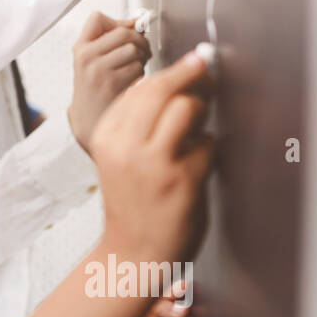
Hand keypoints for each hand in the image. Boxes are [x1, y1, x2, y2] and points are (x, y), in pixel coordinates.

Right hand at [67, 11, 150, 154]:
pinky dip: (141, 73)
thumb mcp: (92, 62)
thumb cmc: (97, 90)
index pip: (97, 18)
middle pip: (124, 32)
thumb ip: (109, 40)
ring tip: (135, 68)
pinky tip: (133, 82)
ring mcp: (98, 70)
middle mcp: (86, 57)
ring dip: (142, 58)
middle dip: (139, 41)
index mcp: (80, 48)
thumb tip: (136, 21)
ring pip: (133, 49)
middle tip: (141, 52)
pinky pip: (138, 67)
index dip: (118, 22)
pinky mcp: (112, 83)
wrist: (90, 123)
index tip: (126, 31)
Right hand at [89, 48, 214, 262]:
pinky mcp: (184, 179)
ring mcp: (156, 163)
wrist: (134, 253)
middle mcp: (126, 147)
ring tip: (201, 122)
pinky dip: (210, 145)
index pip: (140, 88)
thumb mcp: (116, 157)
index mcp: (106, 137)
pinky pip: (209, 142)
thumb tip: (164, 82)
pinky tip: (201, 157)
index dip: (170, 72)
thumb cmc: (131, 203)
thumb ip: (133, 123)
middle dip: (192, 73)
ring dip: (202, 108)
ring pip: (187, 108)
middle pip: (163, 88)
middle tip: (207, 68)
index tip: (191, 62)